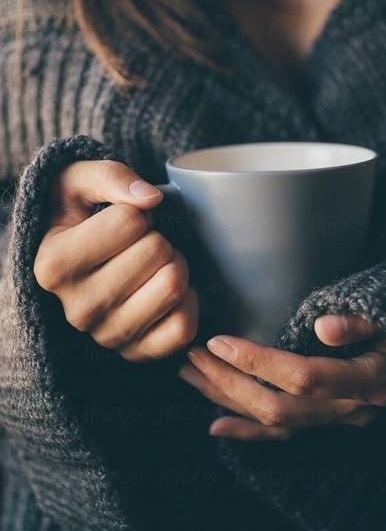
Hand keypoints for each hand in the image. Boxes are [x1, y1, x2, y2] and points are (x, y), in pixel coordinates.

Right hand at [34, 159, 198, 360]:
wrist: (75, 267)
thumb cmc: (77, 219)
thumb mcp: (78, 183)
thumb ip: (111, 177)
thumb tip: (151, 199)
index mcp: (54, 266)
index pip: (131, 221)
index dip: (137, 212)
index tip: (122, 222)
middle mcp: (77, 308)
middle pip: (157, 251)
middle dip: (159, 237)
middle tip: (143, 243)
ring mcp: (107, 335)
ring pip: (174, 285)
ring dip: (176, 265)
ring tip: (154, 264)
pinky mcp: (135, 353)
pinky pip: (183, 328)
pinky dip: (188, 301)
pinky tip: (168, 289)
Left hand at [179, 314, 385, 439]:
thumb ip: (360, 321)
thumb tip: (324, 328)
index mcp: (369, 380)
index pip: (302, 377)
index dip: (257, 362)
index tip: (218, 341)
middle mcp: (352, 410)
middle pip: (279, 405)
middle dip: (229, 382)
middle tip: (192, 355)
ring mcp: (339, 422)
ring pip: (275, 421)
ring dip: (228, 400)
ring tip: (190, 376)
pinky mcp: (328, 423)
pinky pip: (284, 435)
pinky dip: (248, 431)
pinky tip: (215, 424)